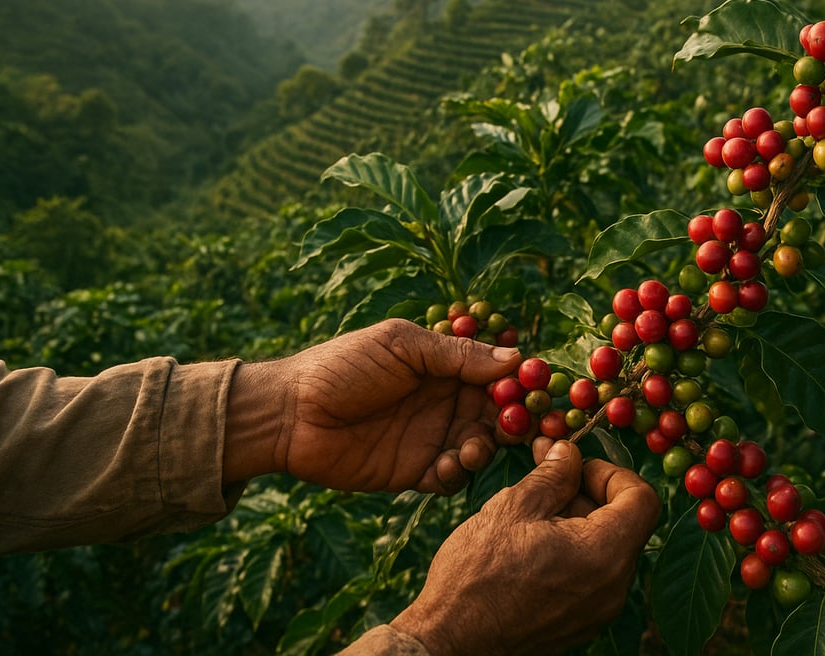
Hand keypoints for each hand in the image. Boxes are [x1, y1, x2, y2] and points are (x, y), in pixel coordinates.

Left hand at [224, 319, 521, 493]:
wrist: (289, 414)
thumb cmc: (342, 366)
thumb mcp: (402, 346)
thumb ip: (457, 354)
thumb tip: (515, 358)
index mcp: (443, 366)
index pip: (495, 373)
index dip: (518, 382)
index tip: (534, 389)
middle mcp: (444, 401)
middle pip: (496, 414)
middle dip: (511, 421)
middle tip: (514, 428)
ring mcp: (431, 438)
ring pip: (480, 446)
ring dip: (483, 448)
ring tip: (466, 449)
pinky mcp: (415, 472)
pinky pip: (451, 478)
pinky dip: (456, 474)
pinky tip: (443, 467)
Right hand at [389, 437, 661, 655]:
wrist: (450, 641)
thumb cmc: (477, 575)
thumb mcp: (513, 508)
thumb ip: (552, 475)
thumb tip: (569, 452)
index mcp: (604, 554)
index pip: (642, 499)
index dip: (612, 473)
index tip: (576, 469)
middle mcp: (613, 587)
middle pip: (623, 523)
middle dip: (587, 493)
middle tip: (546, 479)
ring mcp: (598, 610)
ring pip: (605, 548)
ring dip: (576, 521)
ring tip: (530, 513)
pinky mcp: (580, 623)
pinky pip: (591, 575)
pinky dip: (571, 550)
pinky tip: (530, 545)